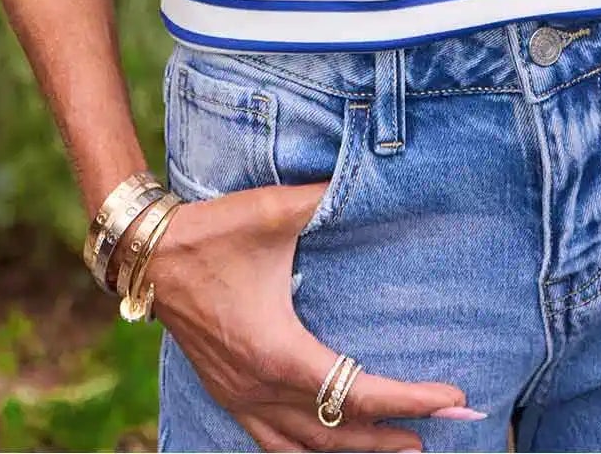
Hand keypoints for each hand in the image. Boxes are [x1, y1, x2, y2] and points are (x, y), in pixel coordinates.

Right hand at [145, 180, 475, 451]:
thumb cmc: (212, 231)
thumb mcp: (272, 210)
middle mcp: (261, 387)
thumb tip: (368, 174)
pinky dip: (306, 450)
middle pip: (340, 432)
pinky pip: (271, 442)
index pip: (359, 392)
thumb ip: (324, 194)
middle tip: (446, 435)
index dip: (412, 399)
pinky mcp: (225, 392)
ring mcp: (240, 396)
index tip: (455, 400)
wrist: (145, 253)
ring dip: (354, 449)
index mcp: (279, 352)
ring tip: (398, 448)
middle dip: (396, 435)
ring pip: (305, 447)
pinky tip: (326, 445)